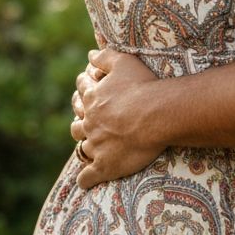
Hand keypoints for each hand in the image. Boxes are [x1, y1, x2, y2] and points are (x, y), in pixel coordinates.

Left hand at [69, 49, 161, 188]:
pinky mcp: (104, 166)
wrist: (156, 115)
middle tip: (87, 118)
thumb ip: (104, 56)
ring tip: (88, 144)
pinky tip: (84, 180)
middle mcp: (90, 122)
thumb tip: (90, 54)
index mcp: (93, 98)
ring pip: (81, 147)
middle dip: (81, 118)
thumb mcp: (123, 61)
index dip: (85, 88)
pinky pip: (88, 177)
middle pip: (78, 121)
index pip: (82, 90)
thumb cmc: (143, 86)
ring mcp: (96, 145)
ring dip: (83, 144)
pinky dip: (85, 179)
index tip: (88, 89)